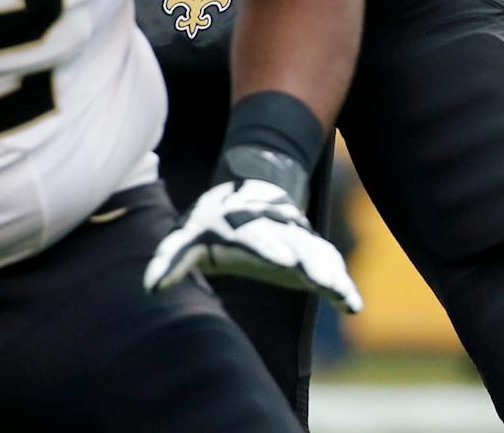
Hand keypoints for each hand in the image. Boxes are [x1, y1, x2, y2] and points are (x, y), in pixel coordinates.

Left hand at [145, 177, 363, 312]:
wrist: (246, 195)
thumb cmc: (213, 221)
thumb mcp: (189, 235)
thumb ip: (173, 260)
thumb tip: (151, 287)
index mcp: (249, 228)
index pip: (261, 239)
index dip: (272, 248)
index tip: (284, 261)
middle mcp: (280, 234)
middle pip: (300, 248)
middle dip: (312, 264)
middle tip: (325, 281)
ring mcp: (299, 243)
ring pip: (320, 257)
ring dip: (332, 275)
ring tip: (344, 295)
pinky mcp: (309, 256)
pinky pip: (329, 269)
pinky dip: (341, 285)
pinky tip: (352, 306)